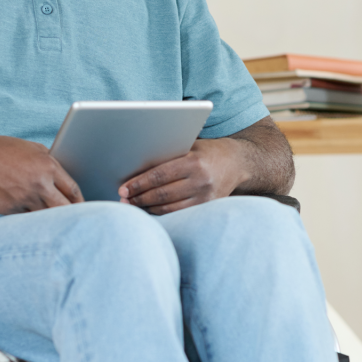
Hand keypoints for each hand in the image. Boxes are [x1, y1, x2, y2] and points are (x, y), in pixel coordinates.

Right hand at [0, 132, 82, 213]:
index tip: (84, 209)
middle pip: (64, 209)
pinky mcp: (7, 210)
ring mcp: (22, 199)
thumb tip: (67, 183)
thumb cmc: (5, 149)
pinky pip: (24, 218)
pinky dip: (27, 215)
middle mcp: (38, 185)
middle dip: (71, 215)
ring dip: (49, 218)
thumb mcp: (35, 149)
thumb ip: (53, 165)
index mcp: (48, 167)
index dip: (81, 203)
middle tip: (75, 220)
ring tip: (51, 217)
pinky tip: (23, 207)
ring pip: (44, 217)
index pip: (73, 191)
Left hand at [118, 139, 248, 214]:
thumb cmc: (207, 152)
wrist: (238, 163)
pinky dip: (162, 213)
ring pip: (169, 208)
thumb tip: (135, 166)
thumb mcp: (190, 147)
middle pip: (162, 194)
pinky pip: (179, 214)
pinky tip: (150, 210)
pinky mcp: (207, 208)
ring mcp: (206, 198)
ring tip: (133, 206)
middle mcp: (201, 181)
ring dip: (147, 208)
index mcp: (194, 162)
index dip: (138, 184)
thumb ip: (168, 156)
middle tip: (124, 199)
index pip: (159, 175)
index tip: (123, 189)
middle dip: (139, 198)